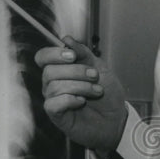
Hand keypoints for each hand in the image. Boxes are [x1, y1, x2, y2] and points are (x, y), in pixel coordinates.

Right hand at [35, 36, 126, 154]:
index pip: (43, 57)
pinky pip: (53, 104)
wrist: (117, 119)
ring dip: (80, 86)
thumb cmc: (108, 95)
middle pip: (49, 71)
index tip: (73, 56)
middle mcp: (53, 84)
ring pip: (54, 86)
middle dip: (76, 71)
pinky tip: (82, 101)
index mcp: (61, 70)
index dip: (53, 53)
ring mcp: (54, 100)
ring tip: (96, 91)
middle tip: (94, 76)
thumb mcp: (100, 68)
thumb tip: (66, 39)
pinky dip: (70, 99)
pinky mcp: (57, 116)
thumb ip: (83, 53)